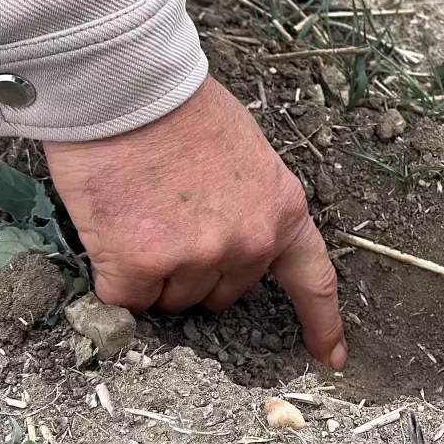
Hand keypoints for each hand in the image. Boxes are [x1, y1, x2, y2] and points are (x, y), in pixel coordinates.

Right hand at [44, 77, 345, 368]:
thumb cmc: (180, 107)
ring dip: (153, 272)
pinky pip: (126, 299)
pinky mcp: (140, 267)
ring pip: (171, 300)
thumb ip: (247, 202)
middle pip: (222, 293)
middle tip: (170, 220)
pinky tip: (113, 228)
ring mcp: (195, 258)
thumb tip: (228, 232)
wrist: (128, 87)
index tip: (330, 357)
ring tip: (140, 213)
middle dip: (197, 269)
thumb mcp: (246, 153)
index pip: (313, 279)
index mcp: (281, 210)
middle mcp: (247, 242)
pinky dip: (114, 275)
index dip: (322, 323)